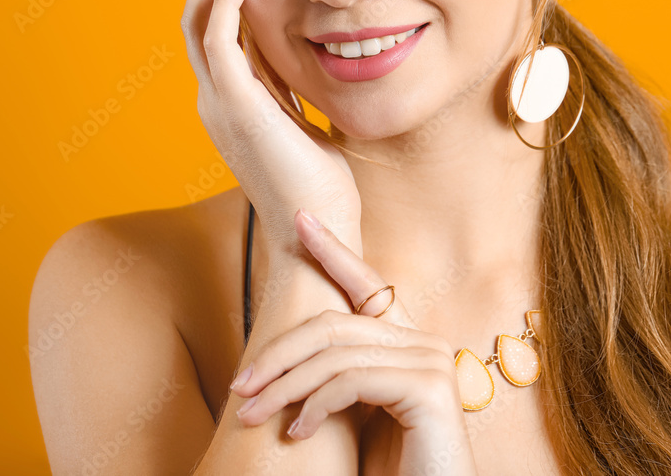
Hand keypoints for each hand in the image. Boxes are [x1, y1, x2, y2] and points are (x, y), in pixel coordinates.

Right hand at [180, 0, 361, 254]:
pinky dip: (224, 2)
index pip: (213, 26)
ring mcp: (219, 103)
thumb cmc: (319, 187)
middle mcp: (215, 97)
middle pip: (193, 13)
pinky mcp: (236, 107)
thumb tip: (311, 60)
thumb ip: (292, 91)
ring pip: (195, 19)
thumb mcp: (304, 124)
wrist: (317, 234)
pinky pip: (217, 41)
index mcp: (232, 100)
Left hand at [229, 209, 478, 475]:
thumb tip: (279, 356)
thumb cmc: (389, 467)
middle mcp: (425, 341)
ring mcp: (432, 361)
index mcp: (407, 341)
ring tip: (252, 415)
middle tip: (239, 386)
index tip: (299, 218)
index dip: (332, 249)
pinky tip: (297, 434)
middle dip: (278, 352)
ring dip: (283, 387)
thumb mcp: (353, 413)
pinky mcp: (430, 389)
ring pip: (334, 353)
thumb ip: (334, 376)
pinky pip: (352, 380)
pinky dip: (314, 406)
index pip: (366, 283)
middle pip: (333, 323)